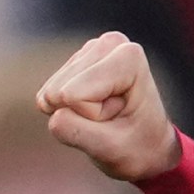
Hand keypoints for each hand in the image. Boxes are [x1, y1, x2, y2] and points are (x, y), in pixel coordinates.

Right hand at [36, 33, 180, 182]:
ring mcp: (90, 50)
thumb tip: (46, 107)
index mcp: (128, 57)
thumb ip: (74, 130)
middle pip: (61, 91)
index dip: (95, 117)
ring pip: (52, 93)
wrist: (147, 145)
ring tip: (108, 114)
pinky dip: (68, 109)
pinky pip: (49, 96)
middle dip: (83, 114)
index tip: (122, 118)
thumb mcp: (110, 150)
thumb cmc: (137, 147)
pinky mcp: (74, 63)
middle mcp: (109, 43)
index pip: (75, 95)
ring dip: (76, 112)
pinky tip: (94, 107)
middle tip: (113, 118)